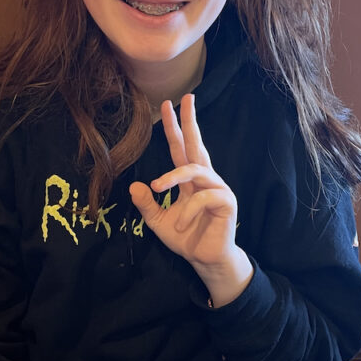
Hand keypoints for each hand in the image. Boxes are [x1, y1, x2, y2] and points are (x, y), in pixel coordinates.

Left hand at [129, 94, 252, 307]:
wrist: (205, 261)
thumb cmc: (185, 239)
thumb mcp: (157, 222)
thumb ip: (147, 204)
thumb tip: (134, 185)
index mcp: (189, 181)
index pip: (181, 149)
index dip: (174, 128)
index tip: (167, 104)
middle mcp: (205, 180)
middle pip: (196, 145)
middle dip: (190, 122)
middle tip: (185, 99)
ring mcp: (217, 189)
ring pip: (196, 170)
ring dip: (174, 176)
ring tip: (159, 187)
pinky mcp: (226, 202)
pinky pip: (203, 197)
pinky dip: (188, 210)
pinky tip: (180, 224)